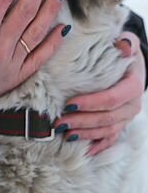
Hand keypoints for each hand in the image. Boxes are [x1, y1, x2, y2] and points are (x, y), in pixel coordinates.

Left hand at [53, 31, 145, 154]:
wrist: (131, 65)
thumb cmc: (122, 52)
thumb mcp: (126, 42)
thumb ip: (126, 42)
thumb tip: (123, 45)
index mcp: (133, 86)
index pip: (111, 99)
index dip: (90, 104)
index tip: (69, 104)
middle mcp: (132, 105)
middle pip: (106, 119)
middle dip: (82, 122)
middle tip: (59, 122)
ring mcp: (126, 117)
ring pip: (106, 131)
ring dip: (85, 134)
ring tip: (64, 133)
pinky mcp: (120, 124)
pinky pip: (110, 139)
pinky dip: (97, 145)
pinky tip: (83, 150)